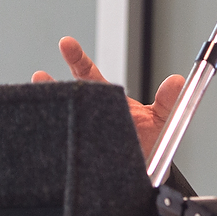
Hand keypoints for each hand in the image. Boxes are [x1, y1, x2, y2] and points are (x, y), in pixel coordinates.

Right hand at [32, 36, 184, 162]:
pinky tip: (46, 139)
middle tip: (41, 76)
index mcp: (107, 99)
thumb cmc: (149, 142)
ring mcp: (83, 134)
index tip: (66, 43)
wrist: (146, 172)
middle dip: (52, 85)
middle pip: (69, 96)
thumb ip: (169, 100)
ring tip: (39, 103)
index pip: (88, 74)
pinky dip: (56, 143)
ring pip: (62, 120)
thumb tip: (177, 81)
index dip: (77, 58)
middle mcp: (91, 114)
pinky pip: (65, 150)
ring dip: (50, 112)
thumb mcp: (162, 119)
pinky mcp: (80, 156)